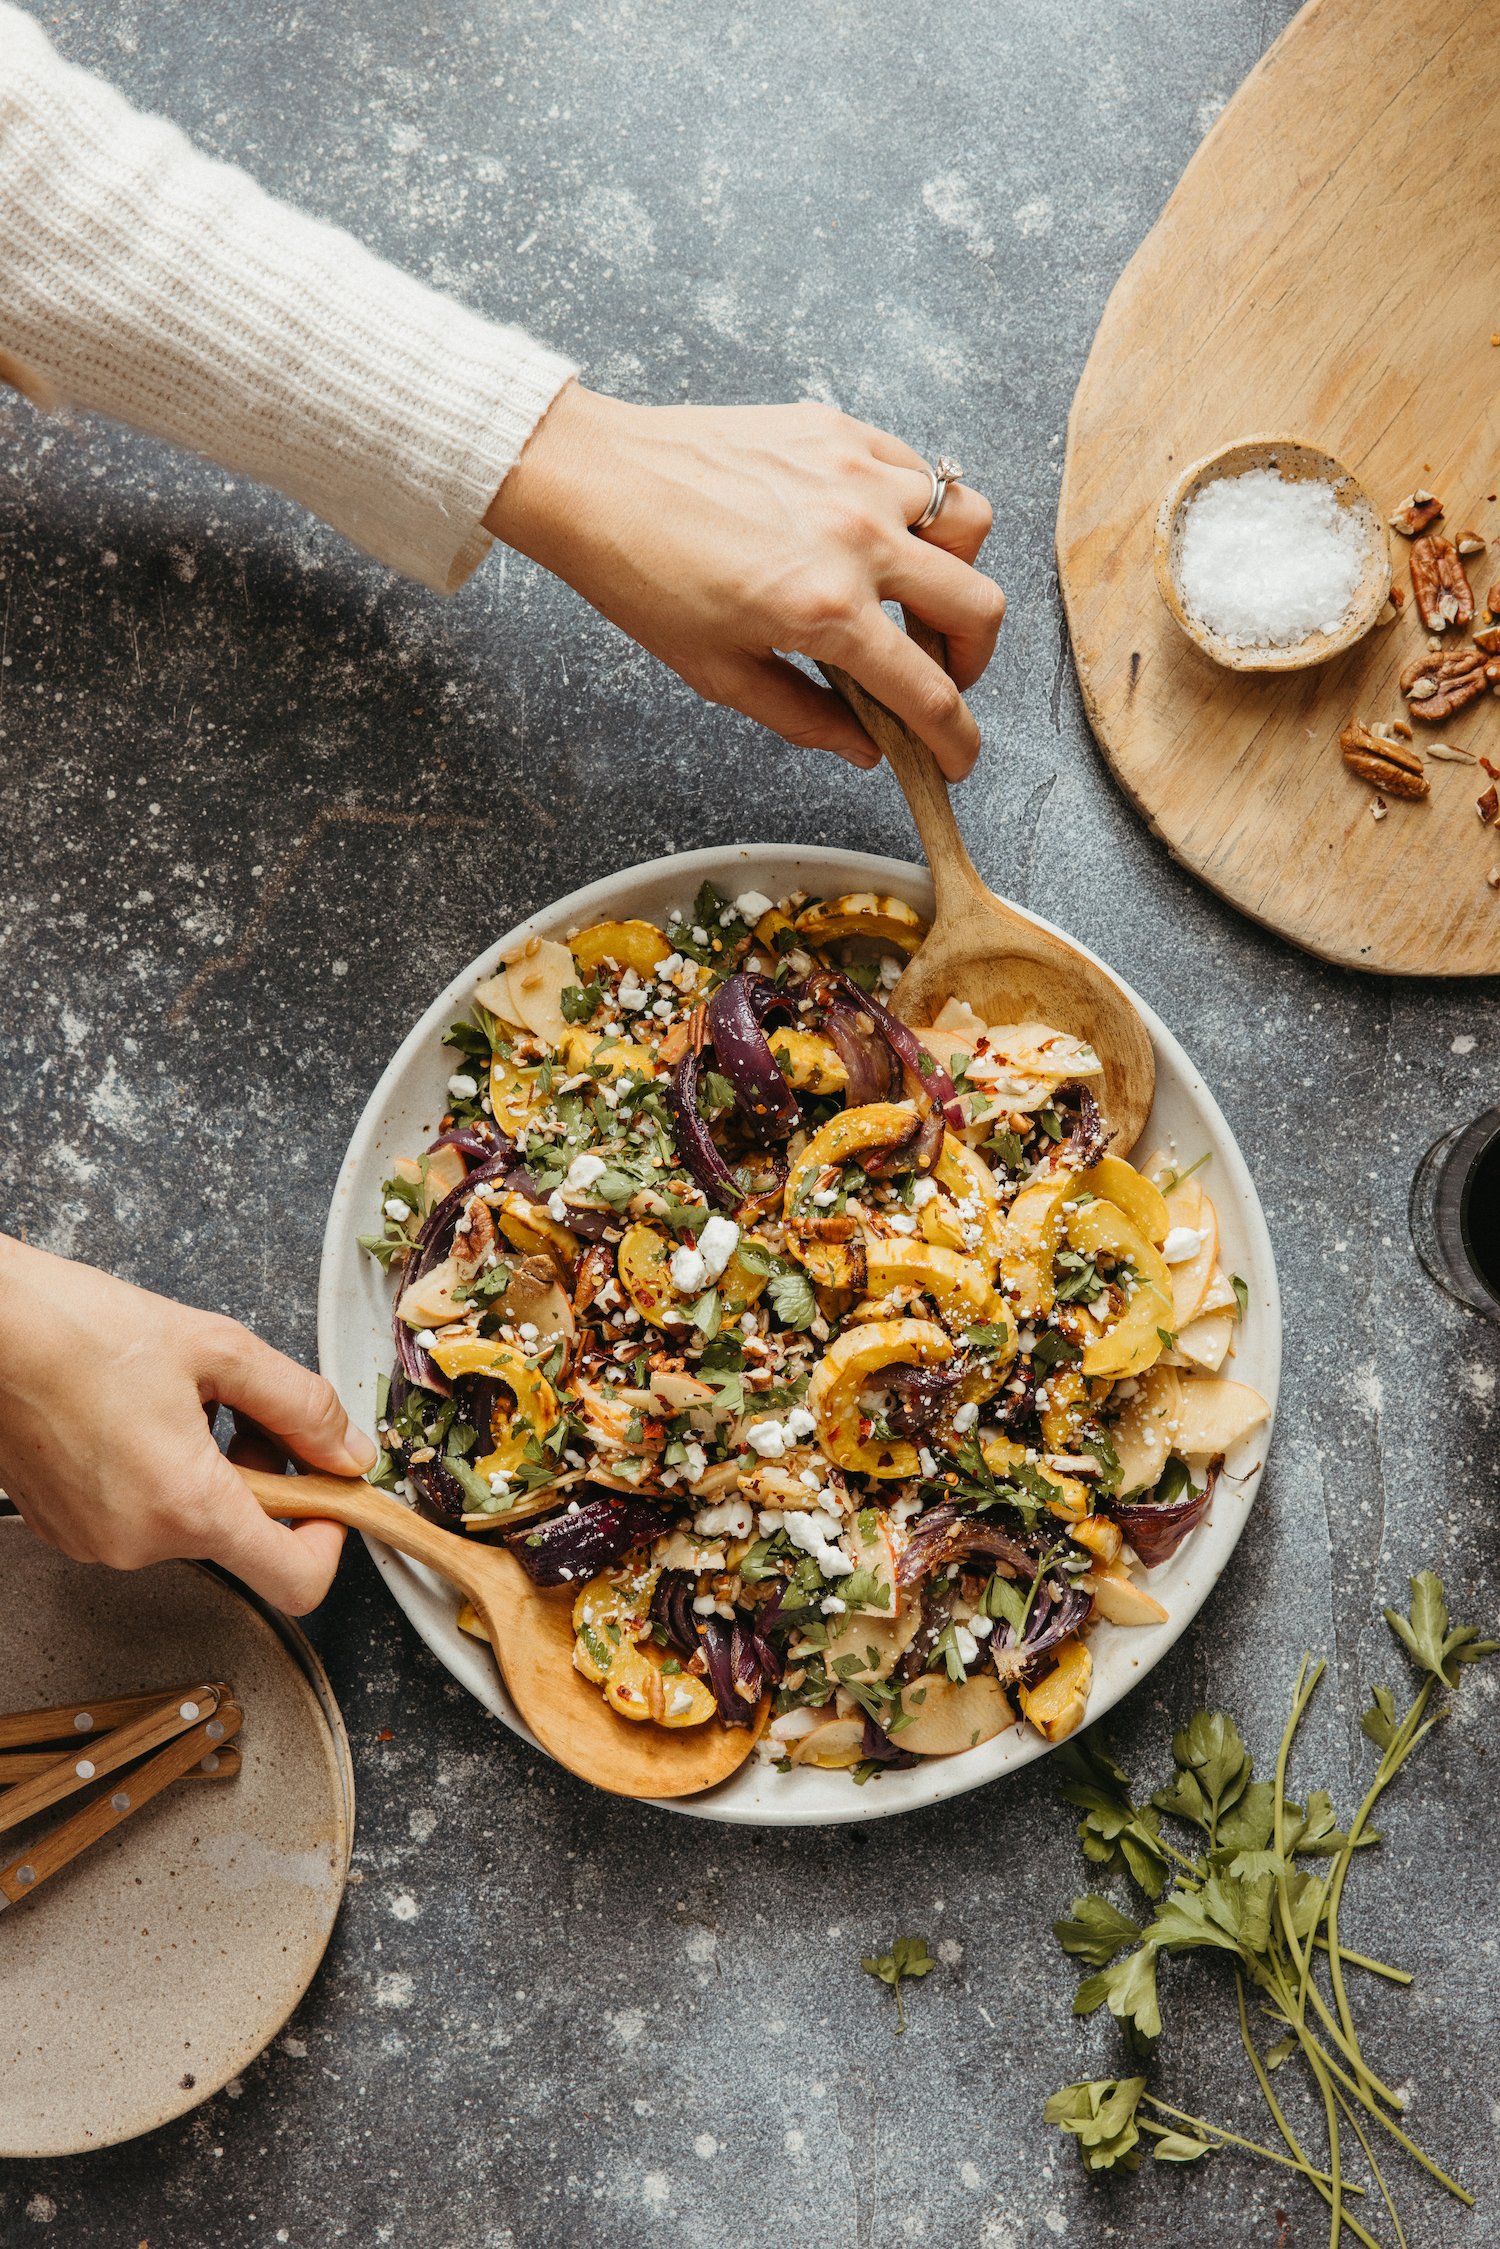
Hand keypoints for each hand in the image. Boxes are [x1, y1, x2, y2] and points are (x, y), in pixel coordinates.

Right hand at [0, 1235, 373, 1612]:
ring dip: (211, 1469)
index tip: (328, 1491)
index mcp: (187, 1506)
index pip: (296, 1580)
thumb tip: (348, 1452)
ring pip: (192, 1522)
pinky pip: (144, 1515)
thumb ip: (301, 1407)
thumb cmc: (80, 1331)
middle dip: (263, 1474)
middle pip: (243, 1537)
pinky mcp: (67, 1529)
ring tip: (181, 1400)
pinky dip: (164, 1474)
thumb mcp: (219, 1350)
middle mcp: (139, 1544)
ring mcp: (96, 1543)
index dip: (330, 1539)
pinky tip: (140, 1417)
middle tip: (242, 1406)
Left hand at [485, 386, 1003, 776]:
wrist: (597, 482)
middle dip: (974, 660)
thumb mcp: (720, 673)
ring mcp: (856, 475)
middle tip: (942, 674)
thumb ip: (804, 717)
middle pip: (979, 607)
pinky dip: (916, 510)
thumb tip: (864, 747)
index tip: (956, 756)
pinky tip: (875, 534)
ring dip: (954, 570)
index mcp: (827, 612)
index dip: (956, 739)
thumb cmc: (644, 575)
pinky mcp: (841, 430)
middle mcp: (858, 540)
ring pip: (967, 523)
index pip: (929, 692)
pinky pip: (919, 471)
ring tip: (912, 592)